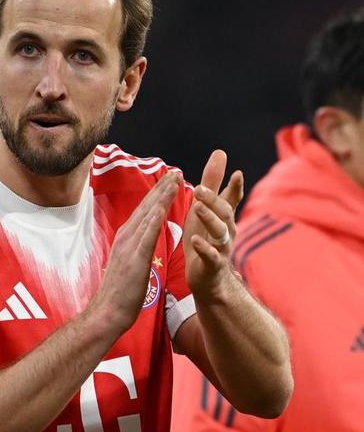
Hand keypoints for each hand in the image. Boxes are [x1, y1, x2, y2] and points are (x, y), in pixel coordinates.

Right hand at [89, 169, 181, 334]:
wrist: (107, 313)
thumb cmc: (120, 295)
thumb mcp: (129, 267)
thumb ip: (135, 252)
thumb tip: (141, 246)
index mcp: (126, 239)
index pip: (144, 212)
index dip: (157, 195)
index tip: (169, 180)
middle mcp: (126, 237)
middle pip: (146, 206)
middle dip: (161, 187)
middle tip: (175, 170)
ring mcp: (129, 245)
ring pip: (148, 214)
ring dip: (162, 194)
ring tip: (175, 178)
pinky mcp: (135, 256)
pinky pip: (147, 232)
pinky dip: (156, 215)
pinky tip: (165, 203)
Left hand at [184, 150, 243, 297]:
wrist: (206, 278)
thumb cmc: (205, 238)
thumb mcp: (206, 207)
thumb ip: (213, 182)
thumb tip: (220, 152)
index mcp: (224, 216)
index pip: (232, 198)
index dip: (235, 187)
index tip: (236, 173)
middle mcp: (227, 230)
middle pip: (224, 212)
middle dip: (213, 199)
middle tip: (199, 188)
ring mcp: (221, 248)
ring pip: (220, 232)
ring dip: (210, 218)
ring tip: (197, 207)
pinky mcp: (212, 265)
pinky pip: (210, 256)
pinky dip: (204, 248)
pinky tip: (195, 240)